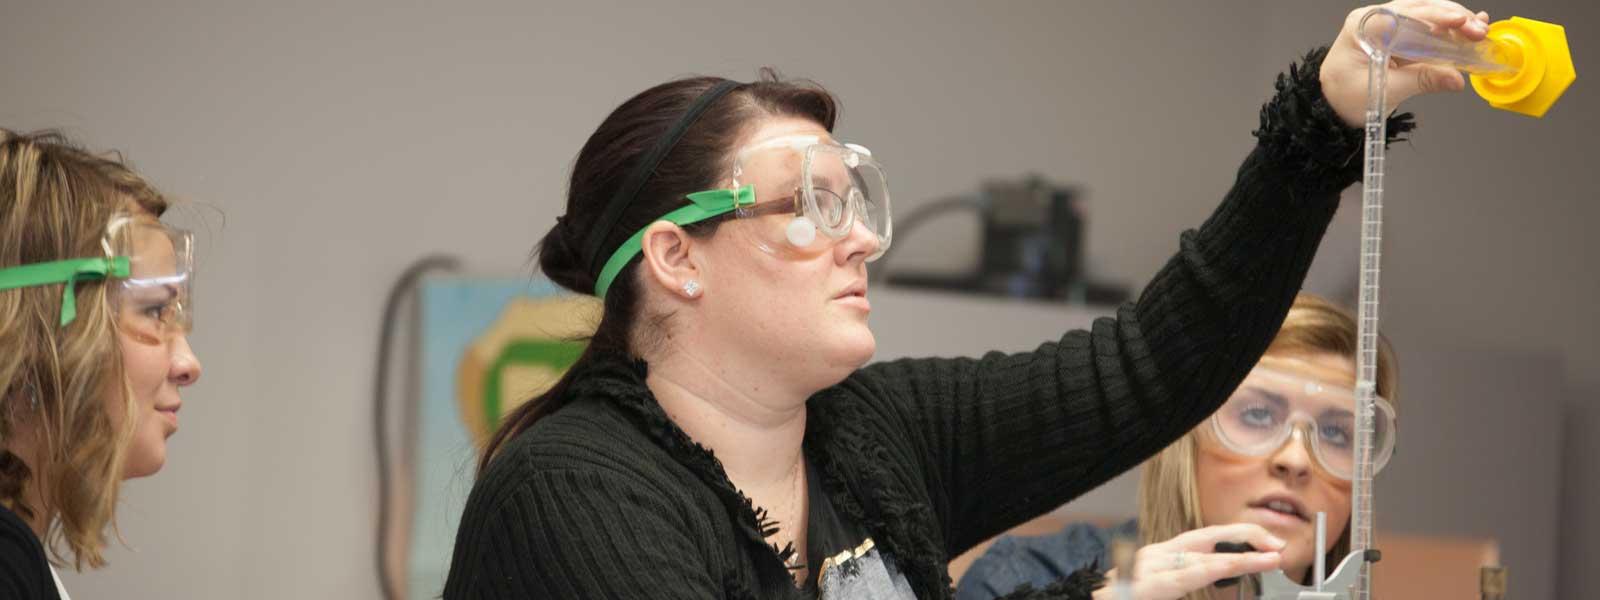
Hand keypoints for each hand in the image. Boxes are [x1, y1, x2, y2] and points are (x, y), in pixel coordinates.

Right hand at [1090, 524, 1284, 599]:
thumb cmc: (1117, 598)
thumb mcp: (1155, 588)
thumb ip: (1180, 581)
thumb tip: (1214, 576)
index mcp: (1159, 558)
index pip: (1205, 540)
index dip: (1240, 539)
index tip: (1270, 547)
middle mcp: (1154, 557)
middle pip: (1206, 538)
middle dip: (1245, 537)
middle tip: (1278, 546)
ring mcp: (1147, 569)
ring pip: (1201, 557)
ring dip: (1239, 557)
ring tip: (1269, 557)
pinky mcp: (1145, 585)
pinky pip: (1183, 576)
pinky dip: (1212, 569)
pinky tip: (1232, 566)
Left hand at [1320, 0, 1490, 126]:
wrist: (1333, 108)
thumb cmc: (1345, 97)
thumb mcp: (1384, 91)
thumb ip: (1421, 81)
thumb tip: (1455, 78)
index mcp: (1363, 26)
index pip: (1405, 13)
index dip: (1436, 16)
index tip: (1460, 22)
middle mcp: (1375, 19)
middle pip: (1421, 10)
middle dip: (1453, 19)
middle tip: (1479, 31)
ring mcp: (1388, 26)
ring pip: (1427, 17)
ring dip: (1456, 24)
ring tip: (1480, 31)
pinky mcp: (1400, 37)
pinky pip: (1427, 29)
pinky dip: (1449, 32)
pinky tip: (1470, 31)